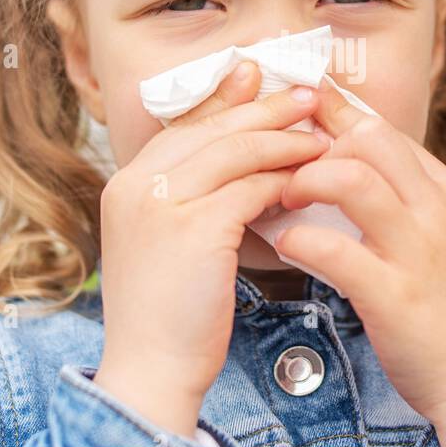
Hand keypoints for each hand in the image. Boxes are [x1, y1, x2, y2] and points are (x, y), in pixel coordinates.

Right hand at [94, 61, 329, 438]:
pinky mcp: (193, 229)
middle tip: (305, 95)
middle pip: (211, 129)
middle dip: (263, 108)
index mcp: (125, 183)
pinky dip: (283, 181)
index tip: (256, 76)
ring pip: (235, 152)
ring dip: (284, 141)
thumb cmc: (167, 313)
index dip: (224, 100)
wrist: (150, 371)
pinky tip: (307, 181)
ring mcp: (161, 204)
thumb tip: (241, 159)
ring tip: (319, 136)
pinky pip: (251, 189)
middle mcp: (136, 185)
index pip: (183, 126)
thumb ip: (191, 197)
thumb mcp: (168, 241)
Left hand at [276, 78, 445, 446]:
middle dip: (317, 145)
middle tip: (285, 171)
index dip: (332, 119)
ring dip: (305, 182)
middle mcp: (436, 211)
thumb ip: (402, 193)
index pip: (382, 129)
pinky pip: (336, 251)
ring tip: (283, 200)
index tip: (295, 119)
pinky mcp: (395, 296)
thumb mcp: (437, 233)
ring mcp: (418, 252)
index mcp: (445, 191)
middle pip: (370, 138)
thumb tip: (348, 149)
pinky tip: (286, 245)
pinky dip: (301, 240)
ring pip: (354, 181)